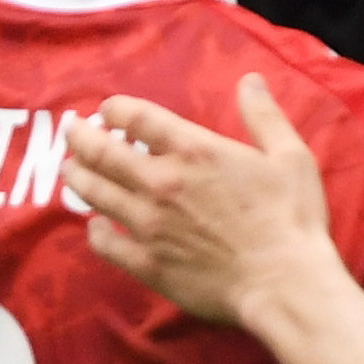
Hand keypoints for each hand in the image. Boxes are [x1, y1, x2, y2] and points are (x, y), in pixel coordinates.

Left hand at [65, 73, 335, 325]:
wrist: (283, 282)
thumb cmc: (292, 217)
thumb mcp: (290, 156)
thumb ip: (264, 116)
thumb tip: (249, 81)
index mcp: (194, 151)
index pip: (137, 118)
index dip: (116, 109)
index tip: (108, 109)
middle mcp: (161, 183)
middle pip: (103, 153)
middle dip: (81, 138)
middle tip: (71, 132)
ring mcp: (148, 225)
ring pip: (96, 194)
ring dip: (79, 177)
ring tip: (72, 169)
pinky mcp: (147, 263)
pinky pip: (105, 244)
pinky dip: (94, 230)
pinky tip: (95, 225)